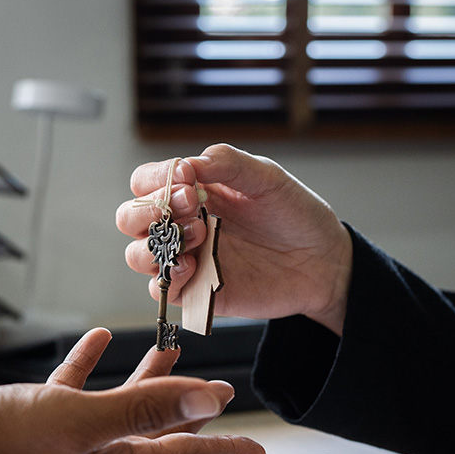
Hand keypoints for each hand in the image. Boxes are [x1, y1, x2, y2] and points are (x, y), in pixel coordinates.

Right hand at [0, 328, 264, 453]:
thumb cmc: (4, 448)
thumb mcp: (83, 422)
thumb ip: (146, 408)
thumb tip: (209, 399)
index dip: (226, 447)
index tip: (259, 446)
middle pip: (162, 434)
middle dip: (192, 409)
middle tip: (222, 387)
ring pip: (123, 416)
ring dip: (146, 385)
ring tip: (166, 355)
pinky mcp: (43, 439)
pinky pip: (79, 403)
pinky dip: (93, 375)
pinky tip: (94, 345)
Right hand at [116, 144, 352, 334]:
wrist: (323, 262)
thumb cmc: (296, 216)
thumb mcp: (267, 179)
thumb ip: (229, 164)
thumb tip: (190, 162)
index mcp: (194, 191)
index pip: (147, 181)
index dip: (156, 180)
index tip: (187, 180)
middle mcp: (184, 224)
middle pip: (130, 217)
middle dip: (146, 211)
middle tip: (187, 208)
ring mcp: (189, 259)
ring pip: (138, 254)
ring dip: (155, 245)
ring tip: (197, 237)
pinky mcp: (199, 292)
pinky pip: (163, 291)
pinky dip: (166, 280)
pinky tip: (191, 268)